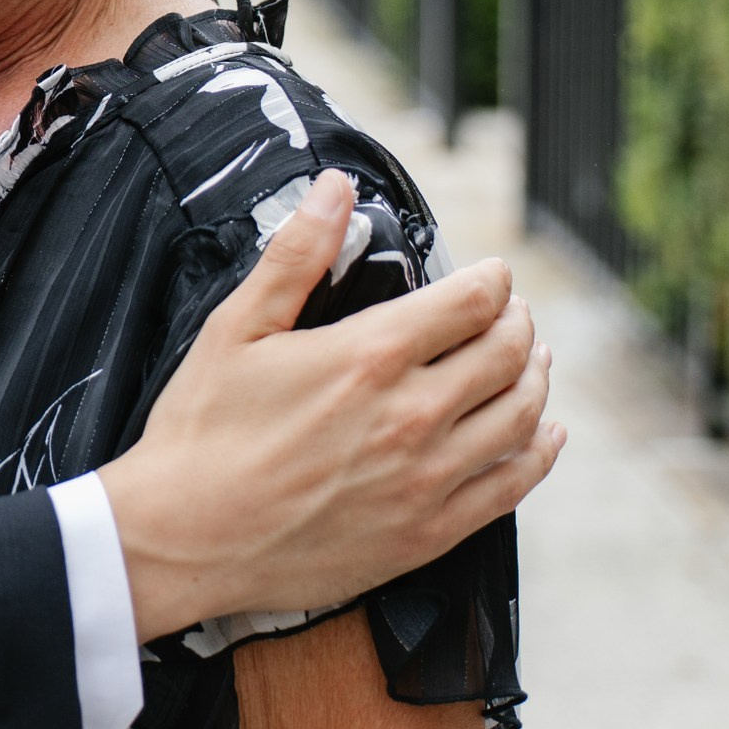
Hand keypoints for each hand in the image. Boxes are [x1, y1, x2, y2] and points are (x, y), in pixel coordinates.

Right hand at [100, 171, 561, 641]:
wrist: (184, 538)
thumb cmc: (202, 432)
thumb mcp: (236, 328)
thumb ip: (296, 255)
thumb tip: (335, 189)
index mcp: (368, 357)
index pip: (469, 302)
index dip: (492, 279)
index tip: (493, 273)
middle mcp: (411, 416)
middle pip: (505, 353)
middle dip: (518, 320)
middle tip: (513, 311)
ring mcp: (425, 479)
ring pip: (519, 416)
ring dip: (536, 378)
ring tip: (533, 359)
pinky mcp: (427, 533)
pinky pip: (510, 487)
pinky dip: (539, 453)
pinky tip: (544, 435)